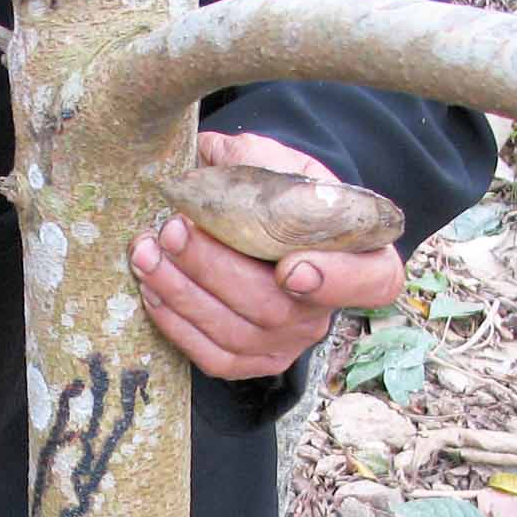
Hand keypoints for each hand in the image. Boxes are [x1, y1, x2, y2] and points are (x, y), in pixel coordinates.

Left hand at [126, 131, 405, 380]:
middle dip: (214, 269)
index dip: (336, 282)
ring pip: (235, 333)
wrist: (259, 234)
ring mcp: (287, 345)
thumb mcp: (278, 169)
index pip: (371, 282)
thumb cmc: (277, 200)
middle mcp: (326, 313)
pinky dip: (176, 324)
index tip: (291, 268)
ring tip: (145, 255)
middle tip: (171, 231)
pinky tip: (152, 289)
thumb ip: (257, 161)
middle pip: (276, 307)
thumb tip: (210, 153)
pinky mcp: (250, 364)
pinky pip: (212, 356)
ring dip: (181, 293)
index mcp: (360, 261)